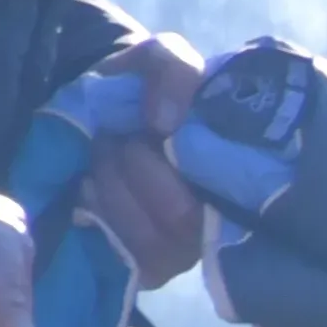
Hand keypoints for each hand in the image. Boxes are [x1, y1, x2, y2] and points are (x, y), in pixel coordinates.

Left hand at [79, 28, 212, 286]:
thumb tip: (163, 123)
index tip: (148, 127)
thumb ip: (173, 70)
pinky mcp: (148, 269)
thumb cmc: (145, 93)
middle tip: (116, 138)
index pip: (231, 196)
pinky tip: (88, 186)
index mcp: (239, 177)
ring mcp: (185, 252)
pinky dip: (98, 212)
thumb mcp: (162, 58)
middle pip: (180, 217)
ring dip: (111, 185)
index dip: (181, 162)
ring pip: (148, 236)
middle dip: (134, 167)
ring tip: (101, 156)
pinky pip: (125, 253)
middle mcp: (219, 224)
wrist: (103, 114)